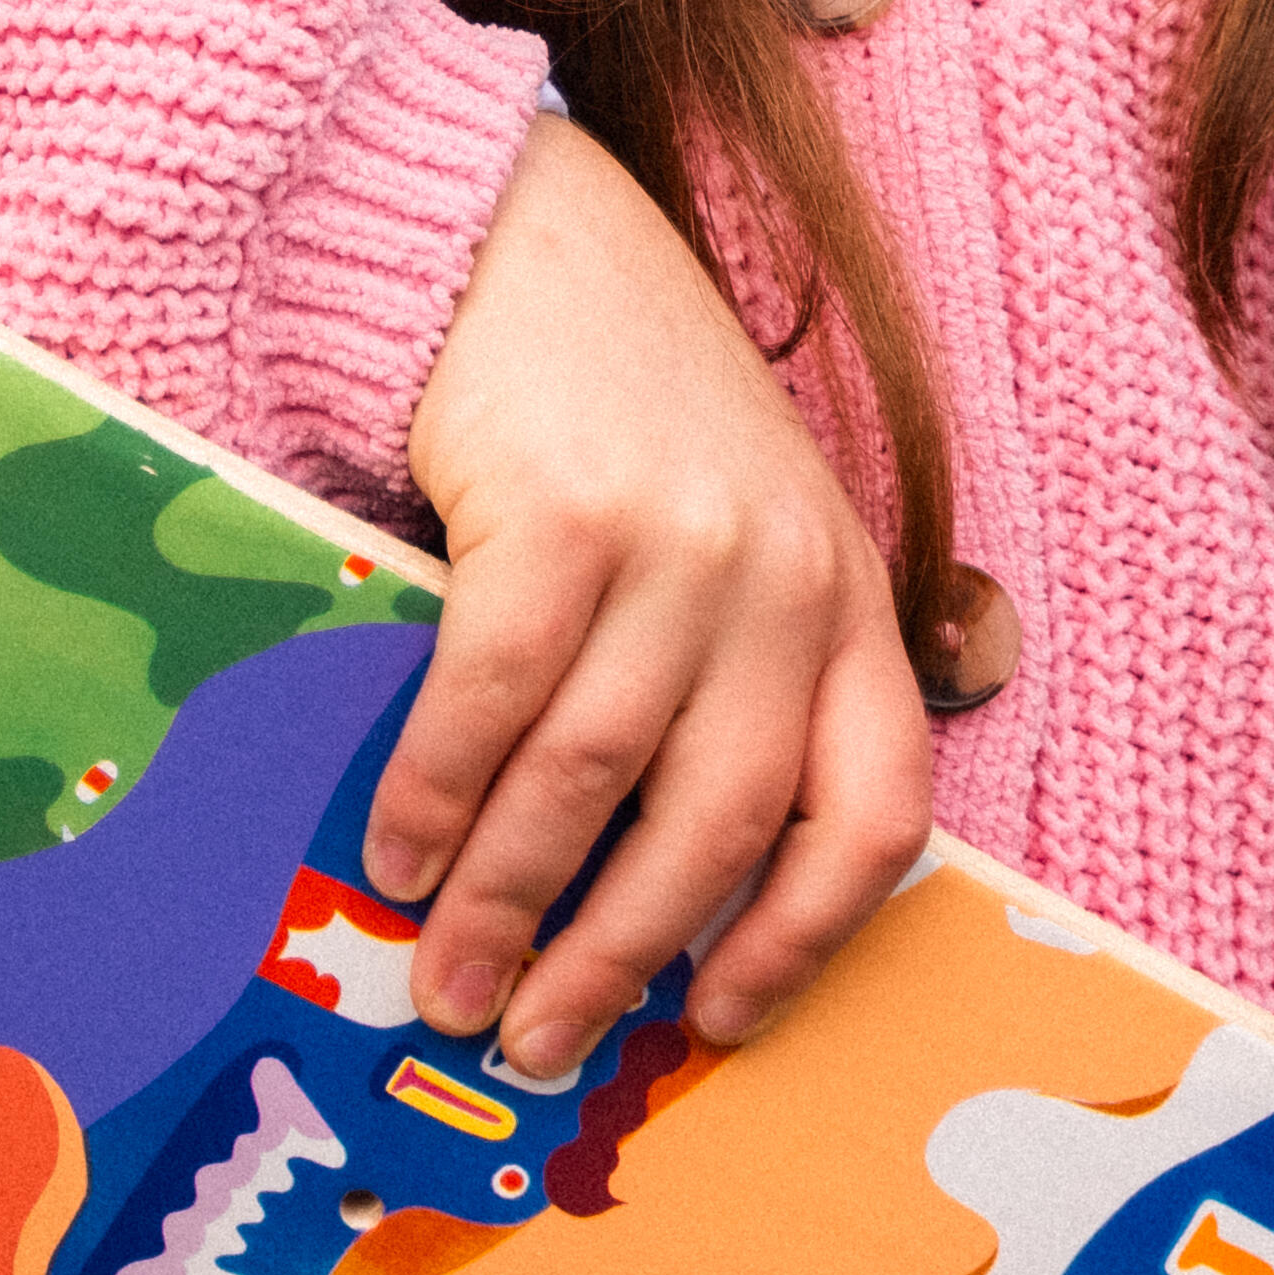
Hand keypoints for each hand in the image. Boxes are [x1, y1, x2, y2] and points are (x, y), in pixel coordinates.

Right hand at [366, 115, 937, 1078]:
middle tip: (535, 1041)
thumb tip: (629, 888)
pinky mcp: (564, 508)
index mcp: (846, 599)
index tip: (718, 1021)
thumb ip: (723, 678)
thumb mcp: (732, 534)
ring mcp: (681, 539)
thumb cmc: (617, 409)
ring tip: (448, 979)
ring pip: (596, 774)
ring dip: (511, 901)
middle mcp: (787, 576)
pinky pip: (497, 693)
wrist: (525, 233)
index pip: (874, 809)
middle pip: (721, 820)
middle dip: (619, 956)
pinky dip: (442, 792)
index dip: (804, 937)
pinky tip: (399, 849)